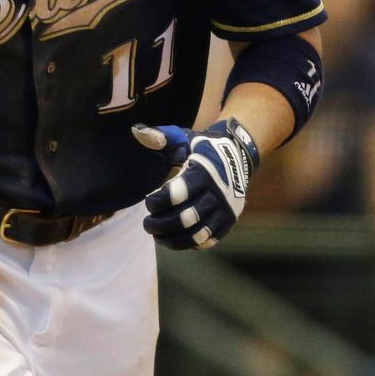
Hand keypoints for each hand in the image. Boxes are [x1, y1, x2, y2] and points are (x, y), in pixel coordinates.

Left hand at [132, 119, 259, 249]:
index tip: (148, 201)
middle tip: (147, 224)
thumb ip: (161, 137)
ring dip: (173, 239)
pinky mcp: (229, 221)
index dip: (158, 202)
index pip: (178, 194)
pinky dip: (190, 244)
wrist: (237, 156)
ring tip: (157, 236)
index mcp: (204, 172)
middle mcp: (218, 193)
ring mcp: (225, 210)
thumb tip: (136, 131)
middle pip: (186, 218)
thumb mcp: (184, 138)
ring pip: (198, 234)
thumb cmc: (203, 147)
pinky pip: (209, 240)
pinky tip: (174, 239)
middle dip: (161, 224)